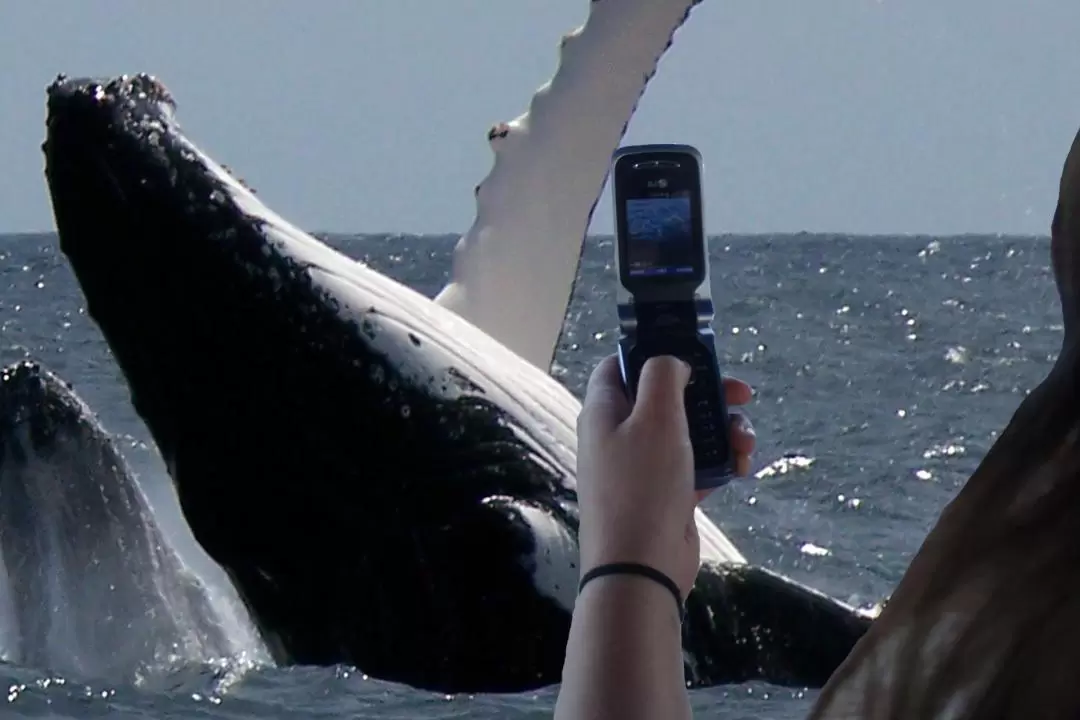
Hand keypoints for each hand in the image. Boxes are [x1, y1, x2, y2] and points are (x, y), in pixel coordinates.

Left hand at [576, 354, 754, 598]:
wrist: (641, 567)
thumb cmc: (643, 484)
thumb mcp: (655, 417)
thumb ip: (663, 375)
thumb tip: (670, 360)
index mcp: (604, 410)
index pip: (620, 364)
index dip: (653, 351)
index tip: (692, 352)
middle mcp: (619, 434)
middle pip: (666, 396)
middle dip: (707, 392)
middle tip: (742, 393)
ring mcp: (643, 466)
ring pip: (688, 431)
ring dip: (722, 429)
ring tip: (745, 442)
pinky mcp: (667, 493)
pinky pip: (697, 465)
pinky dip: (721, 462)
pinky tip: (742, 467)